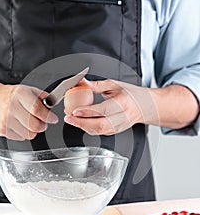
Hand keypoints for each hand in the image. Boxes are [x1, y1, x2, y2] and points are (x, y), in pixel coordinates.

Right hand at [0, 81, 57, 139]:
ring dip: (34, 131)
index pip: (37, 109)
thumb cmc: (10, 95)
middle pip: (34, 125)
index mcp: (19, 95)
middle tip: (43, 122)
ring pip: (29, 134)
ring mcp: (6, 120)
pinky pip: (21, 138)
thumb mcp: (27, 90)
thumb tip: (53, 102)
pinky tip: (21, 125)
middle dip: (43, 126)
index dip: (48, 116)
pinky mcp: (2, 130)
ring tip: (31, 123)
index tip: (53, 119)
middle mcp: (11, 107)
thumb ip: (42, 96)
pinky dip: (24, 133)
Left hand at [64, 79, 198, 134]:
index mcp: (123, 103)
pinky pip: (100, 132)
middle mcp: (122, 117)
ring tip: (71, 120)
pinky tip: (80, 123)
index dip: (88, 111)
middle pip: (100, 124)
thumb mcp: (114, 85)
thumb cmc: (131, 94)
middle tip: (68, 117)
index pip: (103, 110)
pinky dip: (88, 129)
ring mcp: (119, 126)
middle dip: (81, 122)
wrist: (145, 106)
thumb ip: (97, 85)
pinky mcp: (116, 131)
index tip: (74, 110)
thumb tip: (82, 82)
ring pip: (99, 131)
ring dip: (82, 127)